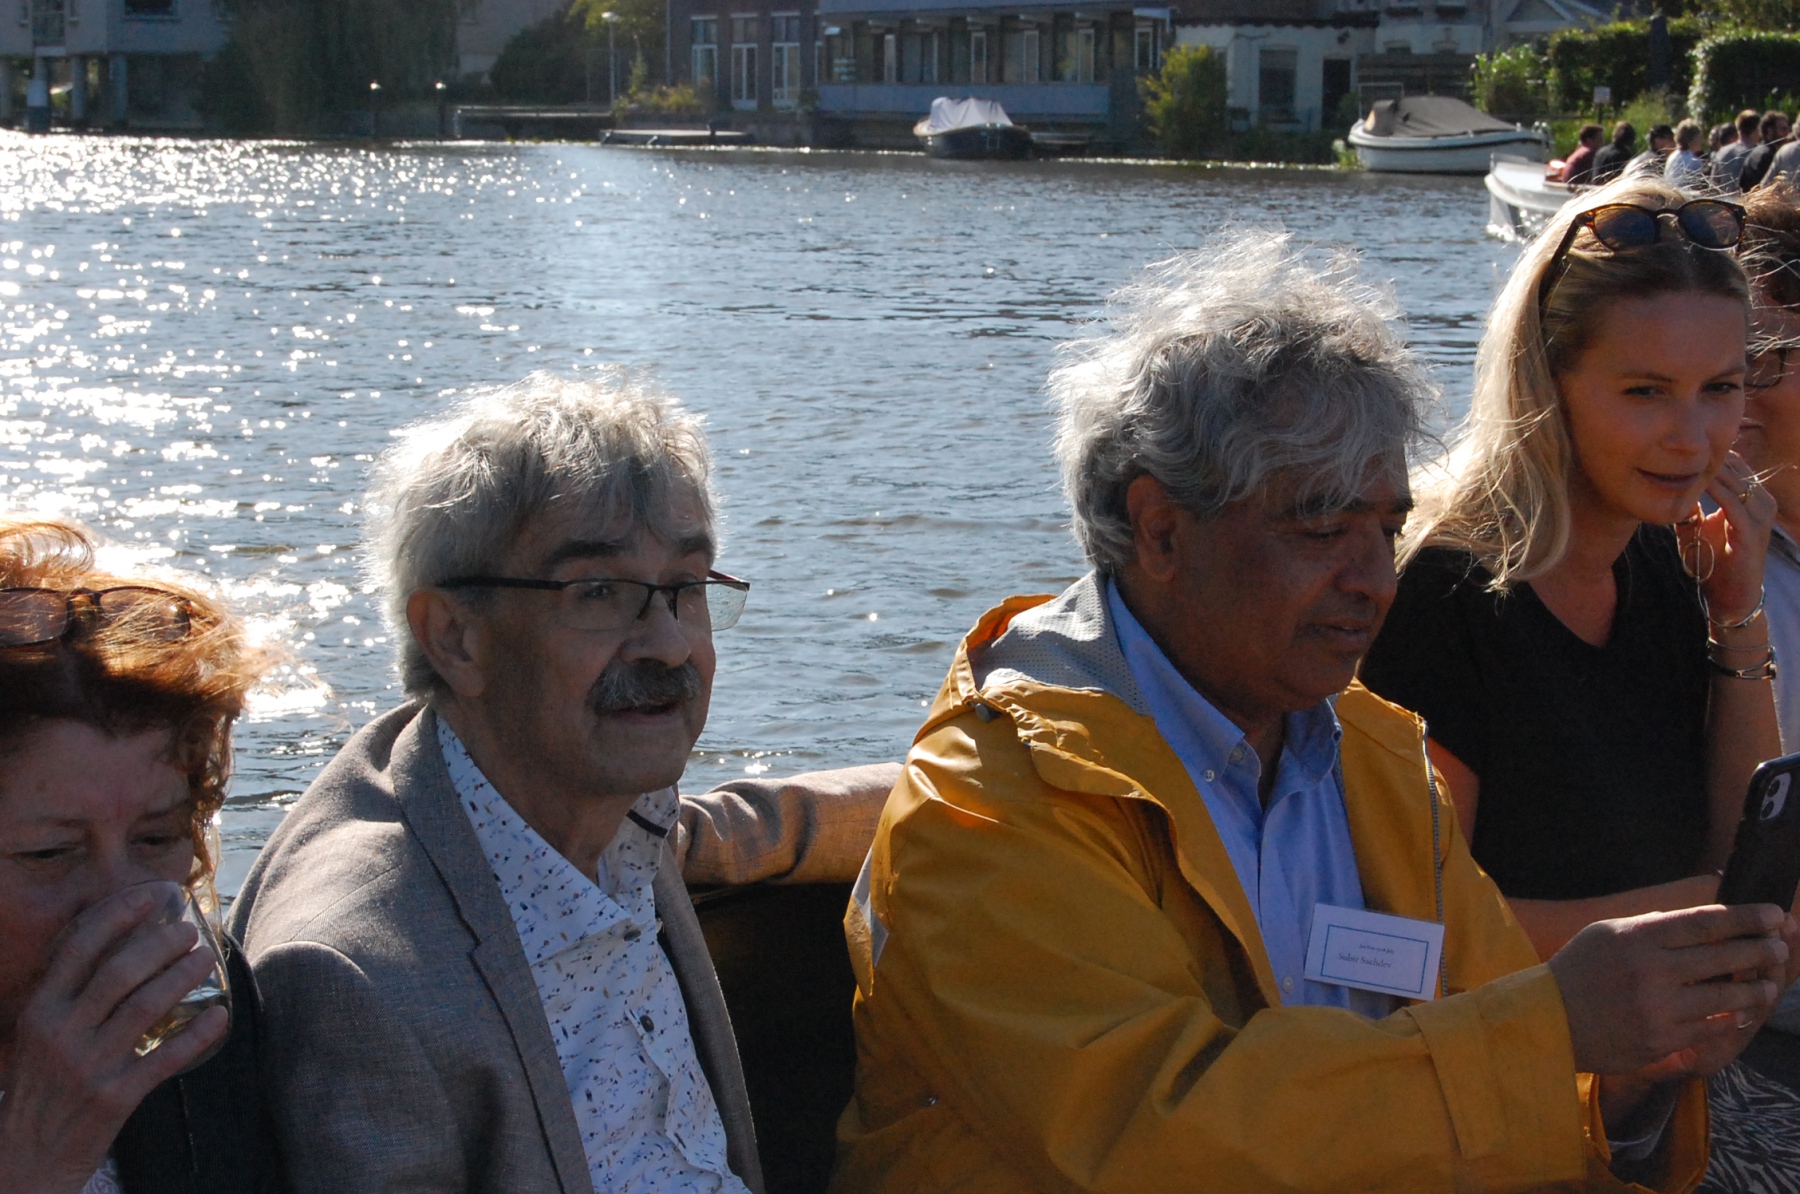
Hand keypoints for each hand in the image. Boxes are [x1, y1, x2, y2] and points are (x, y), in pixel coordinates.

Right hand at [0, 884, 227, 1193]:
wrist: (26, 1158)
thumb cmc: (41, 1089)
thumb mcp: (41, 1038)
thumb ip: (70, 1000)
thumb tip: (120, 952)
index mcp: (41, 1012)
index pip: (78, 951)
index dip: (116, 918)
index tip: (150, 899)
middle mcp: (61, 1034)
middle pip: (118, 972)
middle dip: (160, 945)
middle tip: (190, 932)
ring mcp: (88, 1066)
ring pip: (144, 1008)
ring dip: (181, 978)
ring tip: (205, 960)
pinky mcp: (114, 1097)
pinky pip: (164, 1058)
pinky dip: (196, 1035)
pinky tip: (219, 1017)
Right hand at [1548, 904, 1789, 1078]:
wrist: (1548, 1020)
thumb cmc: (1579, 971)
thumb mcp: (1607, 934)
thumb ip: (1651, 926)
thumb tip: (1701, 920)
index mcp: (1636, 938)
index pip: (1704, 922)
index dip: (1745, 917)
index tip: (1773, 913)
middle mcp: (1650, 971)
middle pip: (1722, 957)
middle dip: (1759, 949)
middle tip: (1781, 945)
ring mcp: (1657, 1008)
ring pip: (1724, 996)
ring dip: (1754, 988)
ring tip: (1769, 982)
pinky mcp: (1660, 1040)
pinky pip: (1709, 1027)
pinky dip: (1731, 1017)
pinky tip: (1742, 1010)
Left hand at [1679, 450, 1776, 623]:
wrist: (1731, 595)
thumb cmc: (1715, 560)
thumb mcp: (1699, 527)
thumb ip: (1689, 506)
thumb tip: (1667, 487)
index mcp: (1753, 498)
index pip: (1735, 465)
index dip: (1710, 454)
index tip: (1680, 444)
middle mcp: (1761, 502)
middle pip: (1736, 468)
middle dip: (1708, 457)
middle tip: (1678, 445)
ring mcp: (1760, 516)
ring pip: (1735, 482)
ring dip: (1709, 469)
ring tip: (1682, 458)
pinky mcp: (1751, 532)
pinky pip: (1732, 504)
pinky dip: (1713, 491)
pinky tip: (1694, 482)